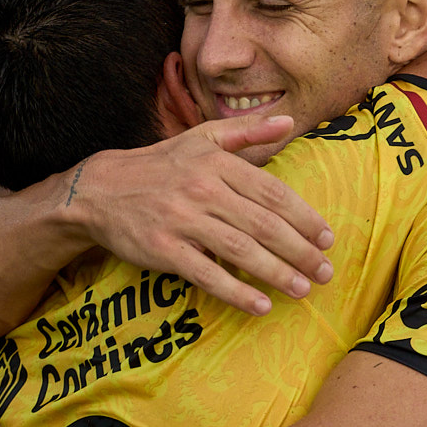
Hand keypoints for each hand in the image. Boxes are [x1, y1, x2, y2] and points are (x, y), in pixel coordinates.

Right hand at [63, 114, 335, 316]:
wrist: (99, 190)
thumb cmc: (160, 165)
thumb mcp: (201, 138)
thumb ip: (247, 131)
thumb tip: (290, 121)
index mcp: (217, 163)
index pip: (272, 193)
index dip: (304, 217)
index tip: (327, 238)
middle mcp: (202, 189)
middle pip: (264, 224)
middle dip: (300, 250)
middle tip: (326, 271)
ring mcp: (182, 220)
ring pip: (241, 250)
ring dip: (278, 273)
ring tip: (304, 289)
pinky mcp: (164, 249)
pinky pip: (207, 274)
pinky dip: (237, 291)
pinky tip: (261, 305)